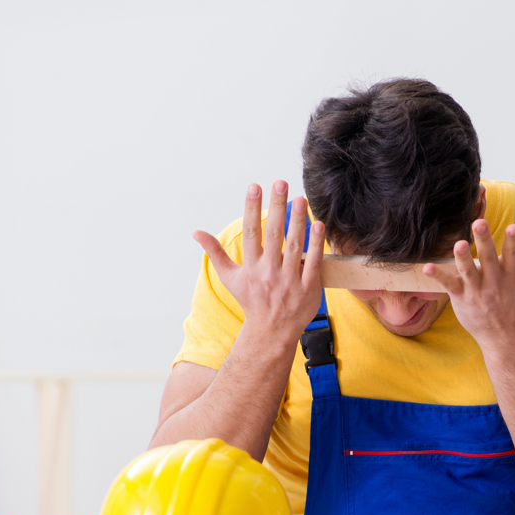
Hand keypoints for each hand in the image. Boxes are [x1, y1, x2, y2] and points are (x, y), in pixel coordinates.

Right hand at [194, 181, 325, 345]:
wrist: (271, 331)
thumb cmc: (250, 300)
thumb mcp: (230, 277)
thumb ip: (215, 253)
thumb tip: (196, 232)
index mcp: (251, 267)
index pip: (251, 233)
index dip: (252, 208)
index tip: (255, 186)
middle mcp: (269, 273)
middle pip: (274, 235)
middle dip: (277, 208)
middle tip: (281, 182)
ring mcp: (289, 281)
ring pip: (294, 246)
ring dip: (298, 221)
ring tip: (301, 198)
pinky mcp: (308, 289)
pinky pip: (313, 263)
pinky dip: (316, 245)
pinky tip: (318, 225)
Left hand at [422, 218, 514, 348]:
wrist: (506, 336)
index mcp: (512, 273)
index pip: (513, 253)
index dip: (513, 240)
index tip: (514, 226)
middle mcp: (494, 280)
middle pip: (488, 257)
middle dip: (484, 241)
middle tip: (478, 223)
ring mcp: (477, 289)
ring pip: (468, 271)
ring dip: (462, 258)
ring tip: (458, 244)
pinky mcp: (461, 297)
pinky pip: (448, 285)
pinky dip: (438, 276)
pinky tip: (426, 266)